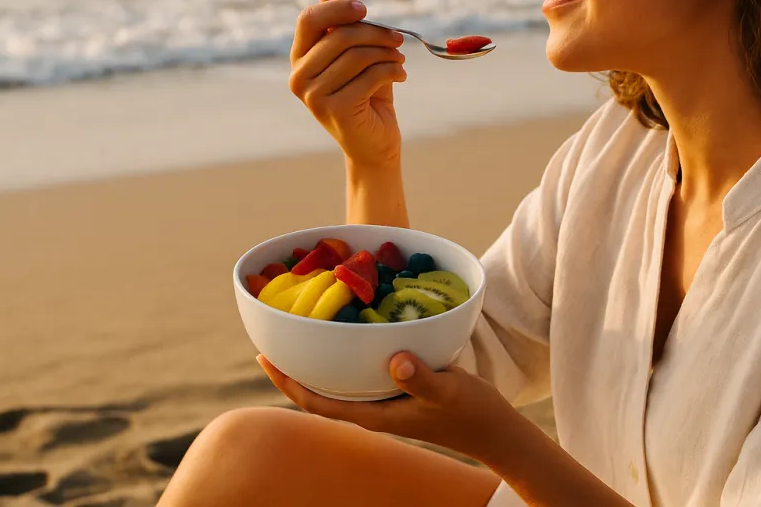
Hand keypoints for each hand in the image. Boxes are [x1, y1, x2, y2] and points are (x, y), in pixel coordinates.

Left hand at [258, 351, 521, 465]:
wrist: (494, 429)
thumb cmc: (470, 412)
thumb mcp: (449, 390)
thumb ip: (422, 378)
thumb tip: (395, 360)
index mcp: (375, 415)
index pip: (318, 404)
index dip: (289, 383)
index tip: (267, 357)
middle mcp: (373, 410)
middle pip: (320, 393)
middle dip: (294, 369)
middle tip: (272, 335)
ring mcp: (385, 401)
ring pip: (339, 383)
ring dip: (317, 361)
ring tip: (300, 330)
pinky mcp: (398, 390)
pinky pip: (360, 374)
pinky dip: (345, 355)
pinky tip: (347, 332)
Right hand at [289, 0, 407, 165]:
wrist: (374, 144)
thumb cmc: (366, 95)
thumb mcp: (356, 56)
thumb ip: (343, 27)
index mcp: (299, 59)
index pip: (309, 20)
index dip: (338, 9)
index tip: (366, 10)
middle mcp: (298, 77)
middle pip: (340, 35)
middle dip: (377, 33)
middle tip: (399, 40)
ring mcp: (313, 96)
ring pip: (359, 55)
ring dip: (388, 54)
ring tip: (400, 61)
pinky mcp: (335, 109)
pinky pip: (371, 76)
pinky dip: (393, 71)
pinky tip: (401, 76)